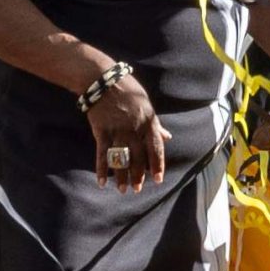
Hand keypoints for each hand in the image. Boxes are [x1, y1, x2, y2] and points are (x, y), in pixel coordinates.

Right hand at [86, 69, 166, 191]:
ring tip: (123, 190)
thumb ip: (156, 124)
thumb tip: (168, 137)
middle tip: (138, 189)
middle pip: (138, 158)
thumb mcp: (146, 105)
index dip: (157, 165)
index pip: (156, 149)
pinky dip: (102, 170)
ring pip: (122, 160)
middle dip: (138, 176)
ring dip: (122, 177)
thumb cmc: (128, 91)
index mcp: (148, 122)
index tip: (158, 179)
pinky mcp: (102, 132)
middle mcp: (134, 129)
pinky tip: (103, 182)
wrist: (103, 80)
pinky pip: (102, 155)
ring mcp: (118, 131)